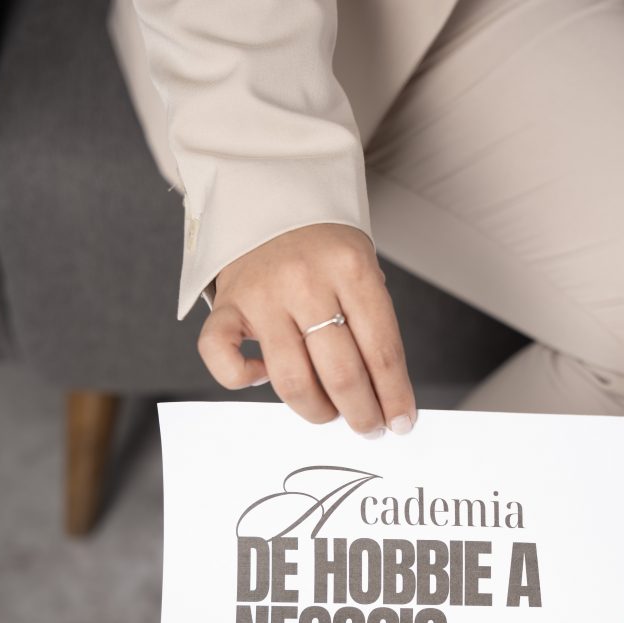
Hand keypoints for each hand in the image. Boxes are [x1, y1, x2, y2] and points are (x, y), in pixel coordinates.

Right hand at [196, 223, 416, 437]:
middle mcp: (305, 281)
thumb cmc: (322, 246)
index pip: (382, 350)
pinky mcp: (226, 304)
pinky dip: (241, 378)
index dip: (395, 395)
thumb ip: (370, 323)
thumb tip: (383, 396)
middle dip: (362, 414)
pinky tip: (262, 375)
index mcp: (351, 268)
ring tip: (330, 413)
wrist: (268, 196)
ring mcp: (262, 294)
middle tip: (370, 427)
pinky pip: (221, 357)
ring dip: (317, 411)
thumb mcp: (361, 267)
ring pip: (292, 379)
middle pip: (341, 373)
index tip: (401, 422)